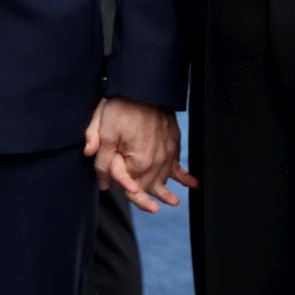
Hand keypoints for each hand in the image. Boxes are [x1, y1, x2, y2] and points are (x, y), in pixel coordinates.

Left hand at [83, 98, 196, 213]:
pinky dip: (184, 174)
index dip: (118, 187)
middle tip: (151, 209)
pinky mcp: (172, 142)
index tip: (106, 185)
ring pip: (165, 177)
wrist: (145, 85)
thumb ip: (102, 158)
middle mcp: (156, 161)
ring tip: (173, 202)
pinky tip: (192, 183)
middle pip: (149, 185)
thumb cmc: (123, 106)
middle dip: (146, 196)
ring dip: (167, 191)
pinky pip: (178, 163)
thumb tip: (102, 181)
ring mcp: (167, 152)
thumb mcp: (105, 131)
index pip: (129, 185)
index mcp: (139, 162)